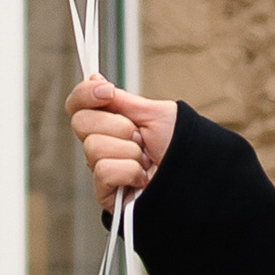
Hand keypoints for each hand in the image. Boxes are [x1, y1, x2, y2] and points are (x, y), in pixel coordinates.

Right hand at [68, 75, 176, 216]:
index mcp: (110, 124)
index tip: (107, 91)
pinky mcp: (105, 194)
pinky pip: (104, 171)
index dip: (85, 94)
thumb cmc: (181, 146)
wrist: (197, 176)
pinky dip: (130, 171)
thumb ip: (121, 100)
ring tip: (147, 161)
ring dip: (130, 151)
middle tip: (141, 138)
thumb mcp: (154, 113)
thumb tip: (94, 80)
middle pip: (81, 123)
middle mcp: (102, 146)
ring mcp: (102, 170)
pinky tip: (142, 178)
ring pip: (94, 147)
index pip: (78, 106)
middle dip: (118, 126)